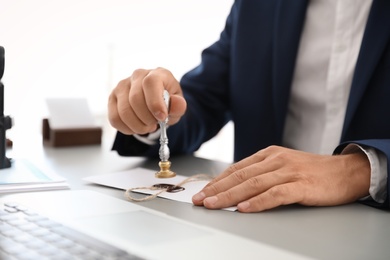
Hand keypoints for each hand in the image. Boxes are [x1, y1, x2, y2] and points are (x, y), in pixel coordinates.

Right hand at [108, 67, 186, 134]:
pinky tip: (136, 127)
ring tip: (147, 126)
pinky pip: (114, 118)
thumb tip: (176, 104)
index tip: (161, 117)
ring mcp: (122, 86)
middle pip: (135, 100)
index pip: (150, 83)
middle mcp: (137, 76)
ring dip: (138, 126)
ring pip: (124, 112)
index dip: (155, 102)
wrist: (156, 101)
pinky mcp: (112, 98)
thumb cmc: (168, 101)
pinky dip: (127, 129)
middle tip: (155, 124)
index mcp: (156, 74)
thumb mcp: (177, 104)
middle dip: (147, 119)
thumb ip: (179, 105)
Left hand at [192, 146, 370, 211]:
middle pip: (240, 176)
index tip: (202, 192)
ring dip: (230, 196)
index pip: (236, 169)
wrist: (345, 171)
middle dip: (217, 189)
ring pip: (253, 184)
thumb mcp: (282, 165)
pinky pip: (275, 194)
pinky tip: (244, 208)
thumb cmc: (311, 171)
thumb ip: (261, 173)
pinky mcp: (301, 185)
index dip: (217, 181)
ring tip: (213, 205)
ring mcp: (288, 172)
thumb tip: (236, 187)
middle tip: (200, 200)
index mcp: (268, 154)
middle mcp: (275, 160)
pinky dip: (258, 202)